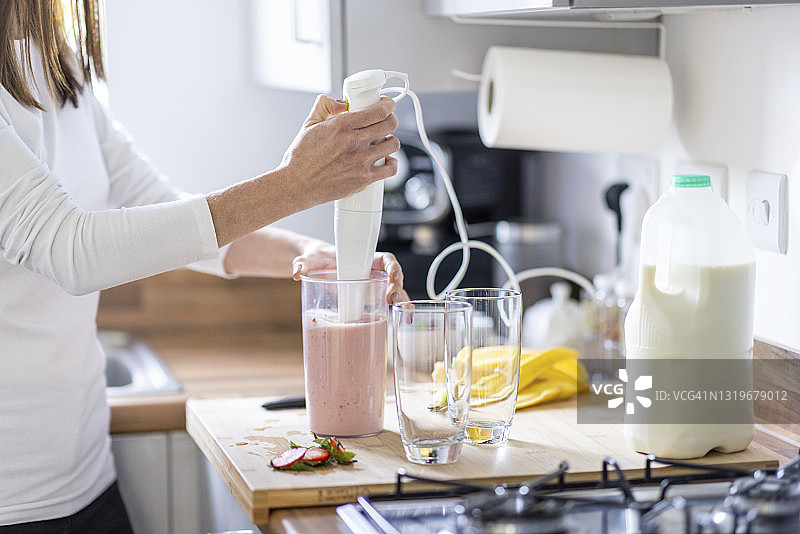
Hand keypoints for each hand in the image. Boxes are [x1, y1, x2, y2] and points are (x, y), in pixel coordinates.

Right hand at [280, 95, 400, 209]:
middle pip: (390, 124)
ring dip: (390, 140)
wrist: (296, 185)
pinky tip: (385, 160)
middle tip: (386, 121)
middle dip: (391, 119)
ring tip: (383, 141)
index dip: (388, 105)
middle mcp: (354, 141)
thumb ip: (325, 105)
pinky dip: (391, 162)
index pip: (379, 110)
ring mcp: (361, 161)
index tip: (387, 105)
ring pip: (393, 144)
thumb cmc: (301, 157)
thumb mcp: (309, 123)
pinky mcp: (363, 179)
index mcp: (342, 125)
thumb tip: (342, 103)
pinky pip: (391, 168)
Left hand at [292, 244, 408, 304]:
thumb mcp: (311, 258)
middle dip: (398, 289)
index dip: (393, 267)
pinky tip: (405, 322)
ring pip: (396, 292)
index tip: (392, 276)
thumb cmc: (317, 258)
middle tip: (391, 299)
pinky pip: (387, 303)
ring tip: (404, 315)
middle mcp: (373, 271)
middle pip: (395, 278)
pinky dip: (398, 312)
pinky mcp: (370, 297)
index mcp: (365, 258)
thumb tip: (297, 271)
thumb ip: (304, 263)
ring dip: (401, 302)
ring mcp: (374, 285)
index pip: (386, 259)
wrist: (315, 266)